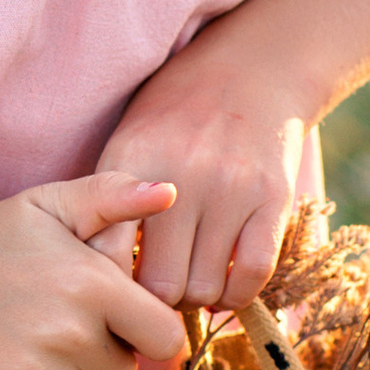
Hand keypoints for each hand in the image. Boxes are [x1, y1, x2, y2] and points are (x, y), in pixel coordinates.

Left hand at [93, 37, 311, 313]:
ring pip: (205, 289)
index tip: (114, 292)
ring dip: (197, 298)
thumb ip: (109, 206)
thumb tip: (96, 284)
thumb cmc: (176, 115)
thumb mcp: (128, 143)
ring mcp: (230, 188)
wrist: (253, 67)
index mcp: (130, 163)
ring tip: (190, 279)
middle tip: (157, 291)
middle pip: (160, 286)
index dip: (108, 288)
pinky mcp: (273, 198)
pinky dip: (237, 294)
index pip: (106, 258)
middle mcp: (180, 177)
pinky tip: (226, 282)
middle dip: (155, 303)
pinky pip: (253, 274)